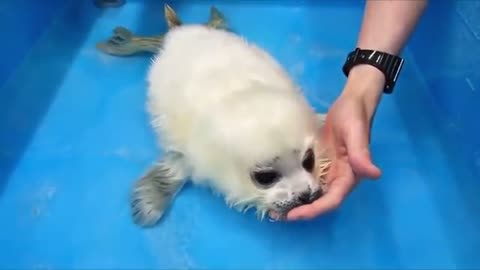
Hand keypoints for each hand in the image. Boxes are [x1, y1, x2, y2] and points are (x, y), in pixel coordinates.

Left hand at [287, 65, 384, 219]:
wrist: (351, 103)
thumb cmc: (354, 116)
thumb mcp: (356, 133)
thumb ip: (361, 154)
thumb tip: (374, 174)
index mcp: (349, 175)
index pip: (332, 200)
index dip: (314, 210)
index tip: (294, 215)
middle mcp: (339, 178)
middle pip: (320, 202)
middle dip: (301, 211)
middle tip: (277, 214)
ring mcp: (328, 172)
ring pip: (313, 194)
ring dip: (296, 202)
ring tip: (274, 208)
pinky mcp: (320, 164)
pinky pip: (308, 180)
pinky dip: (295, 187)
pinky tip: (280, 188)